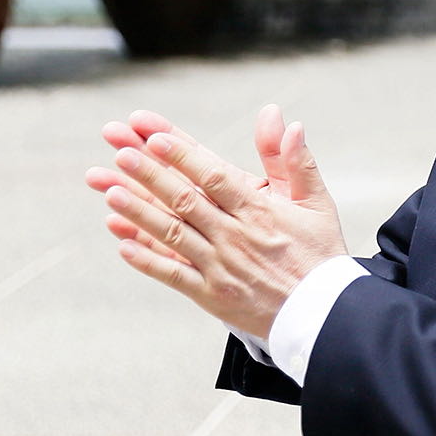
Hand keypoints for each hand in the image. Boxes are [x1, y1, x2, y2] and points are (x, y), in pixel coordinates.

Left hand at [89, 107, 347, 339]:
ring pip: (173, 235)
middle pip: (186, 201)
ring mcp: (221, 267)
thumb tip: (290, 123)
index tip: (156, 137)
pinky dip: (147, 260)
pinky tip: (122, 244)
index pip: (215, 177)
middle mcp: (237, 237)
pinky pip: (174, 276)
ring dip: (140, 212)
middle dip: (151, 175)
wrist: (325, 313)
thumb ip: (297, 162)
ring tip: (111, 191)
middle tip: (122, 153)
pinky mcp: (213, 295)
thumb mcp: (317, 203)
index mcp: (261, 212)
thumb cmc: (320, 253)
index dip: (183, 156)